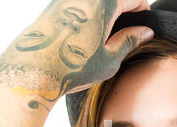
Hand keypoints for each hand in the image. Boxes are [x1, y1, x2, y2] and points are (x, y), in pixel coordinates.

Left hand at [0, 0, 153, 105]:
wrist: (32, 70)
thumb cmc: (71, 66)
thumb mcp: (109, 59)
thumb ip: (130, 40)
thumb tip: (144, 31)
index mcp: (104, 2)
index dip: (142, 12)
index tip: (140, 27)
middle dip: (122, 11)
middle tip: (121, 35)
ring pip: (96, 1)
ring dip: (104, 14)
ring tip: (99, 40)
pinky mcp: (52, 5)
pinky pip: (78, 5)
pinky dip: (87, 16)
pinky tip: (81, 39)